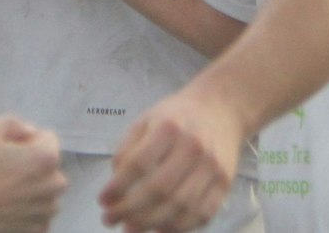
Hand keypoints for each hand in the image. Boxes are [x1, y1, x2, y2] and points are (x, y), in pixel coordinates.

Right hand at [0, 116, 65, 232]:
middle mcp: (55, 184)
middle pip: (48, 166)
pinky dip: (27, 210)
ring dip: (30, 188)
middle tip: (5, 171)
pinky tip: (7, 207)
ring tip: (3, 191)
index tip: (8, 151)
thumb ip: (12, 122)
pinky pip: (38, 213)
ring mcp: (48, 210)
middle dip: (32, 166)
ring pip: (44, 191)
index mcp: (47, 158)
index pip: (46, 139)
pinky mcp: (40, 229)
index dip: (26, 141)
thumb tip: (29, 132)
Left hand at [99, 89, 242, 232]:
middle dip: (129, 210)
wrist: (221, 108)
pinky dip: (179, 227)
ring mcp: (213, 166)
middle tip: (109, 220)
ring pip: (181, 206)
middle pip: (159, 189)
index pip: (139, 163)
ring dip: (151, 224)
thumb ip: (128, 149)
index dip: (118, 186)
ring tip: (130, 229)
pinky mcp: (226, 183)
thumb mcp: (146, 120)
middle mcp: (194, 146)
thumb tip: (115, 188)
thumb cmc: (176, 116)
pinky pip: (202, 214)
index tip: (102, 200)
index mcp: (169, 127)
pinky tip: (159, 230)